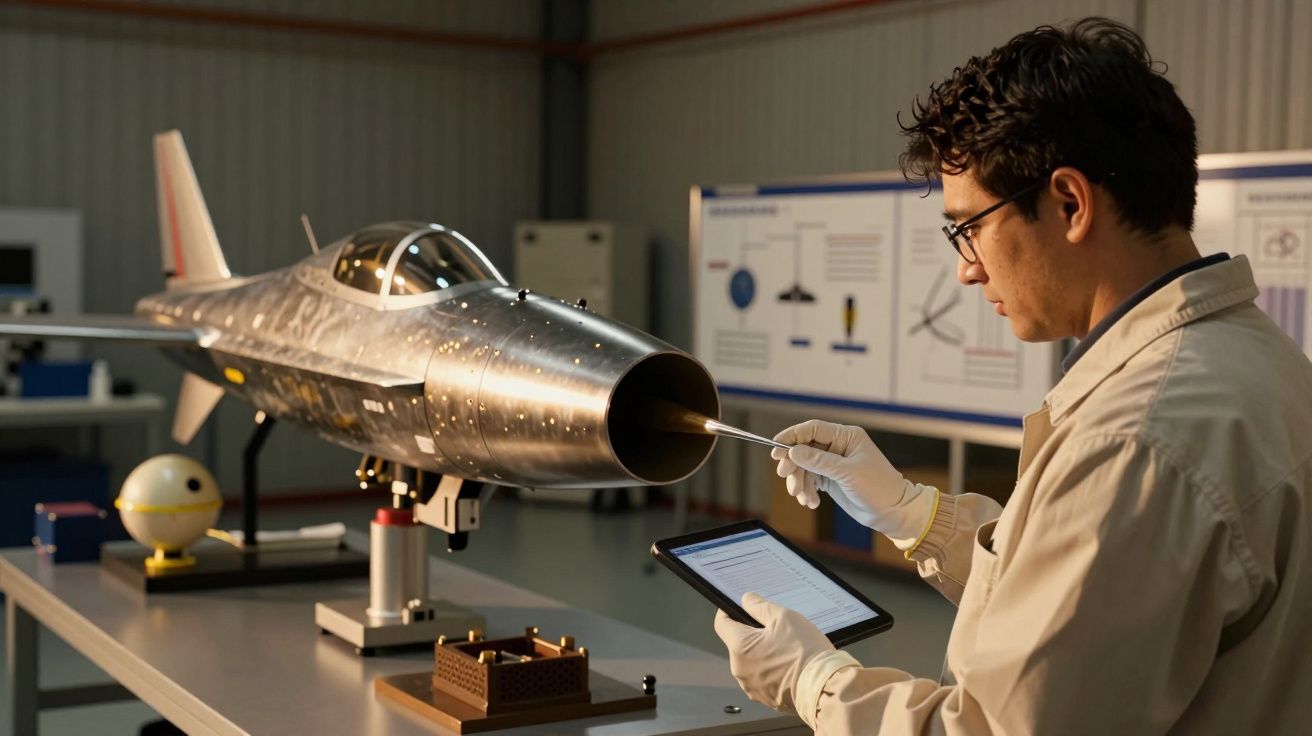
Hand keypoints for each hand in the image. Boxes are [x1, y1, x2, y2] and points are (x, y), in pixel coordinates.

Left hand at [714, 592, 833, 712]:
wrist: (825, 687)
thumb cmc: (804, 651)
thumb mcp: (784, 617)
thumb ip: (760, 606)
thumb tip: (746, 600)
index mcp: (740, 647)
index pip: (722, 624)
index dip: (729, 612)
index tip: (739, 607)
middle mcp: (740, 670)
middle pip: (738, 644)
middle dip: (753, 635)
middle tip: (775, 629)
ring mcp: (752, 687)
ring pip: (751, 663)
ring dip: (763, 654)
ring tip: (787, 649)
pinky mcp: (766, 699)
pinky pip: (763, 679)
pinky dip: (772, 671)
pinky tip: (790, 665)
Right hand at [772, 420, 927, 538]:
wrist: (892, 512)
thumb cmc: (879, 488)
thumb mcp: (847, 473)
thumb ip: (818, 461)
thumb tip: (794, 452)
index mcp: (846, 436)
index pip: (812, 429)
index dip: (792, 436)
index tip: (776, 448)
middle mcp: (838, 447)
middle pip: (804, 449)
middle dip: (793, 464)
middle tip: (786, 476)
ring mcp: (833, 463)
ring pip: (804, 467)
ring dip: (799, 482)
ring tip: (803, 496)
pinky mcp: (831, 479)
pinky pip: (810, 480)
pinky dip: (806, 491)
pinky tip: (811, 502)